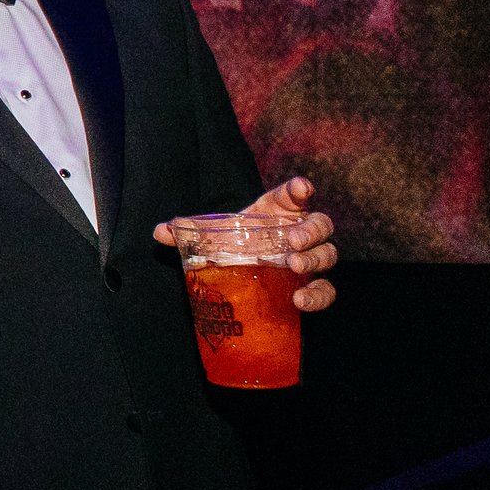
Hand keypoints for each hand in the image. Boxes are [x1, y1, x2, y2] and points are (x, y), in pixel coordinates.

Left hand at [156, 175, 338, 311]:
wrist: (243, 274)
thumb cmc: (233, 245)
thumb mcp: (213, 238)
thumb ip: (189, 234)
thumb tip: (160, 231)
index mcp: (279, 211)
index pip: (294, 194)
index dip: (299, 189)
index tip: (301, 189)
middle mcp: (300, 231)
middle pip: (321, 224)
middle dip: (311, 230)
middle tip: (293, 240)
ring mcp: (310, 258)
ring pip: (329, 254)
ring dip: (315, 259)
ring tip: (295, 266)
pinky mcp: (312, 284)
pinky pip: (327, 289)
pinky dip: (319, 295)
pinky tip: (301, 300)